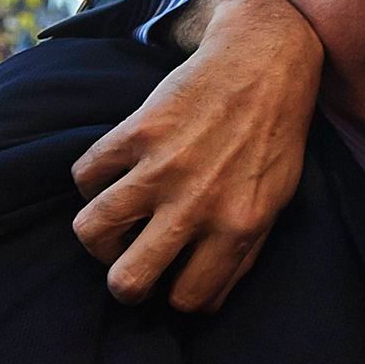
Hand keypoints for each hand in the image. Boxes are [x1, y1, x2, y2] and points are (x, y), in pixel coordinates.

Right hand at [71, 0, 322, 311]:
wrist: (263, 61)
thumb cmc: (275, 136)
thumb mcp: (279, 201)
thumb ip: (244, 253)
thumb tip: (205, 302)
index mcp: (238, 227)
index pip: (188, 300)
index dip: (176, 294)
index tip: (174, 276)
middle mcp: (197, 204)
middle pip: (128, 280)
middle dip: (125, 284)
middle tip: (131, 261)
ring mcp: (163, 167)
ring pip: (92, 230)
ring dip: (99, 236)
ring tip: (116, 223)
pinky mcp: (137, 131)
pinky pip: (85, 175)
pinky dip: (91, 180)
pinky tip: (113, 174)